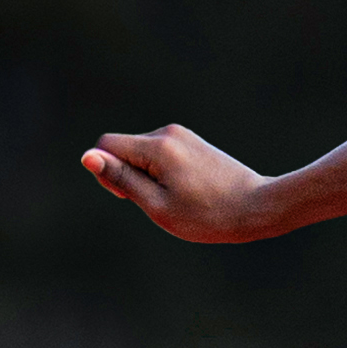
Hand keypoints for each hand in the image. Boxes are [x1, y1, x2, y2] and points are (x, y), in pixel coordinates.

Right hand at [79, 126, 269, 242]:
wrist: (259, 207)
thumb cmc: (208, 215)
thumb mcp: (157, 204)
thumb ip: (120, 179)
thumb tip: (87, 157)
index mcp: (158, 146)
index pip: (106, 145)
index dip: (107, 172)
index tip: (130, 196)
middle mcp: (170, 133)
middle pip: (125, 148)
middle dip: (129, 175)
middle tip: (161, 201)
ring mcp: (184, 136)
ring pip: (143, 153)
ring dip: (149, 176)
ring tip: (180, 197)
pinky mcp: (194, 143)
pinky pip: (162, 155)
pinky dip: (164, 173)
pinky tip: (188, 191)